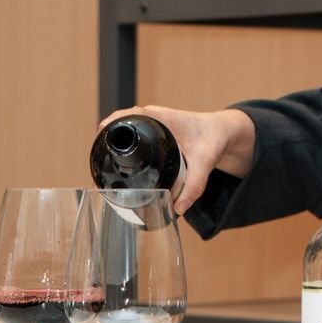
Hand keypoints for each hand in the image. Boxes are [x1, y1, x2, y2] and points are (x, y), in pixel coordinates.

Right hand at [99, 105, 254, 214]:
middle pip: (123, 120)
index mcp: (163, 117)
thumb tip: (178, 208)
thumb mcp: (206, 162)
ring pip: (127, 126)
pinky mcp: (156, 132)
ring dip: (114, 137)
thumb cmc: (214, 139)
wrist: (223, 132)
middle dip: (108, 134)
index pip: (130, 114)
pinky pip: (134, 131)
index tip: (101, 132)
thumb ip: (194, 186)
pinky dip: (125, 140)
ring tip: (102, 158)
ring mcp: (154, 124)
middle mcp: (156, 117)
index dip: (113, 122)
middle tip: (98, 154)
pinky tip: (118, 156)